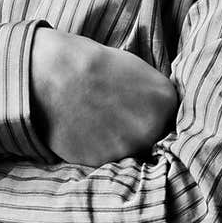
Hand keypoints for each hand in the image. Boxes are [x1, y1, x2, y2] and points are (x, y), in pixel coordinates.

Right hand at [29, 27, 177, 165]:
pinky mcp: (102, 161)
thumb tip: (149, 104)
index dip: (149, 109)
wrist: (53, 74)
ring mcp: (127, 148)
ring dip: (115, 139)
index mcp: (165, 101)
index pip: (168, 114)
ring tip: (95, 119)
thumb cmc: (89, 61)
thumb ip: (148, 91)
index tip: (134, 103)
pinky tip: (82, 128)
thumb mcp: (132, 67)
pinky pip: (103, 157)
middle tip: (112, 112)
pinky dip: (95, 146)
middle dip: (136, 126)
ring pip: (127, 148)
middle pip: (151, 135)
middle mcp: (153, 129)